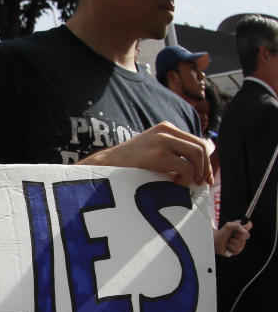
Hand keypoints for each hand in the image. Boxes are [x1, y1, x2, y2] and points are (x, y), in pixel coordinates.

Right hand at [84, 122, 213, 186]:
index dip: (206, 160)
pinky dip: (185, 179)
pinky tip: (174, 183)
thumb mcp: (151, 150)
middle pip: (201, 147)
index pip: (197, 141)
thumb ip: (171, 151)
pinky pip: (185, 167)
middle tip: (200, 182)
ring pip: (197, 155)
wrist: (105, 166)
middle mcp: (166, 131)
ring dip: (196, 173)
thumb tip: (198, 164)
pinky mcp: (158, 155)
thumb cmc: (128, 164)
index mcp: (165, 128)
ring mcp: (162, 142)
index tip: (204, 176)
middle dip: (205, 168)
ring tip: (185, 183)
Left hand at [214, 220, 251, 255]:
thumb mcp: (228, 226)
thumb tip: (245, 232)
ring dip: (232, 241)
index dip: (245, 227)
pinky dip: (230, 247)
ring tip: (227, 241)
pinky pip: (238, 249)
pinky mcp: (238, 250)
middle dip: (237, 235)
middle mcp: (242, 235)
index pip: (249, 225)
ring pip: (242, 243)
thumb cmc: (221, 233)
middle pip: (247, 235)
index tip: (238, 228)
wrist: (214, 242)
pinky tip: (227, 246)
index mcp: (241, 228)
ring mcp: (241, 243)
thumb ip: (237, 225)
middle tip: (231, 235)